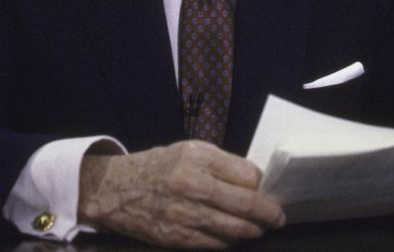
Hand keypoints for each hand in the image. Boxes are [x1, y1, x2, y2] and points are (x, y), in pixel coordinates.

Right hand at [78, 140, 285, 248]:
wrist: (116, 190)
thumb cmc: (159, 167)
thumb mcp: (190, 151)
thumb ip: (222, 164)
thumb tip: (256, 182)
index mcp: (197, 157)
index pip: (247, 175)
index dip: (264, 185)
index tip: (271, 189)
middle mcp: (191, 185)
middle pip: (246, 205)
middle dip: (269, 214)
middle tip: (278, 217)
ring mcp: (184, 215)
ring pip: (235, 230)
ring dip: (253, 230)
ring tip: (259, 227)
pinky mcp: (178, 238)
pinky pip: (216, 244)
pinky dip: (230, 241)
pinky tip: (233, 235)